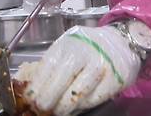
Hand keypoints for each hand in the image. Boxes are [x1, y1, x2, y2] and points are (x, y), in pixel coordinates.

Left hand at [15, 26, 140, 115]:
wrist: (121, 41)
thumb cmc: (88, 46)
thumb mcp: (68, 47)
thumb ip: (51, 64)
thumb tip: (31, 88)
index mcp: (69, 42)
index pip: (48, 66)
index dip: (36, 86)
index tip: (29, 98)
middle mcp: (86, 52)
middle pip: (61, 81)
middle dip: (47, 99)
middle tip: (41, 108)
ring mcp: (102, 65)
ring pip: (78, 93)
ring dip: (63, 106)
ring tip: (57, 110)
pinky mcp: (116, 78)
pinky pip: (94, 98)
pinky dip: (82, 106)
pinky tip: (75, 106)